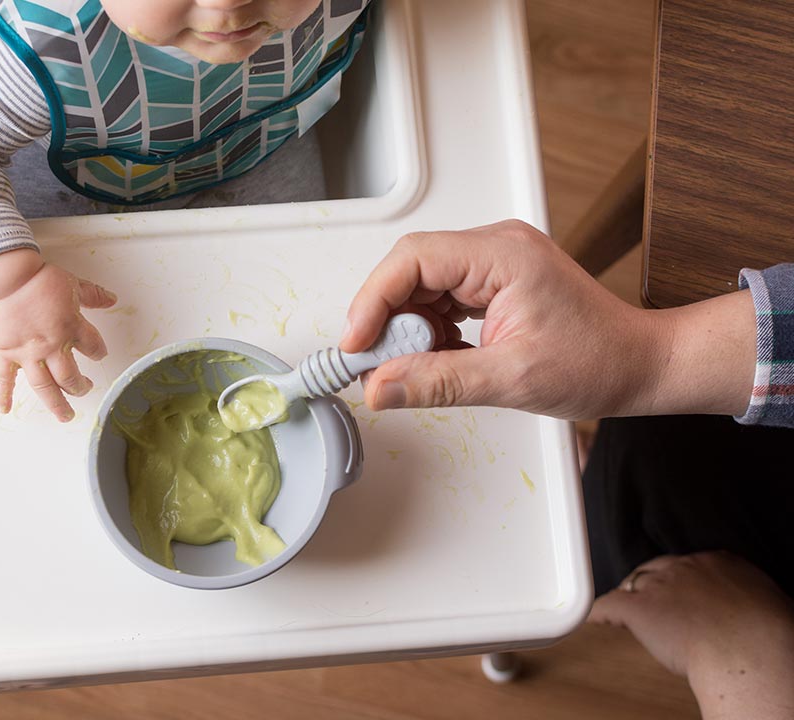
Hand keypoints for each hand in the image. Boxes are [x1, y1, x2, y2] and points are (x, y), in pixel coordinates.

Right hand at [0, 262, 115, 421]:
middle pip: (70, 377)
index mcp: (72, 328)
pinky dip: (3, 395)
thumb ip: (93, 295)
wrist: (6, 277)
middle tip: (85, 390)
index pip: (93, 347)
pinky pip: (3, 378)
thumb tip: (112, 299)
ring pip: (44, 386)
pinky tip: (5, 410)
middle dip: (80, 387)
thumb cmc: (38, 279)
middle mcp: (52, 346)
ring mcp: (28, 353)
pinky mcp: (4, 352)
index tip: (99, 355)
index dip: (99, 352)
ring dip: (56, 404)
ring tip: (65, 416)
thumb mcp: (73, 284)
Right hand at [339, 220, 755, 419]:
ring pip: (421, 285)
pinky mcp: (493, 282)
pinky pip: (441, 298)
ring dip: (407, 327)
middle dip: (386, 316)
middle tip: (374, 362)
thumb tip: (380, 386)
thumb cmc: (598, 362)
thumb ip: (438, 381)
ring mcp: (494, 262)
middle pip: (411, 269)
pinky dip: (428, 330)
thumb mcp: (511, 378)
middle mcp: (496, 247)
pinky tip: (436, 357)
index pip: (413, 259)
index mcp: (503, 254)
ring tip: (411, 365)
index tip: (356, 343)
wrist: (640, 364)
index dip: (373, 299)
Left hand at [590, 552, 793, 719]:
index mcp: (717, 562)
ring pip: (632, 585)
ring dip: (629, 597)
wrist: (749, 647)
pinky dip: (598, 613)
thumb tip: (748, 608)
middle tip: (650, 599)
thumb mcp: (765, 601)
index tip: (680, 592)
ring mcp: (658, 586)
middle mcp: (684, 568)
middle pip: (655, 569)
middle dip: (650, 584)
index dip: (679, 580)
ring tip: (624, 608)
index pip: (686, 565)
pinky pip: (609, 606)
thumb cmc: (768, 632)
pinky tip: (593, 619)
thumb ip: (745, 598)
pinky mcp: (638, 610)